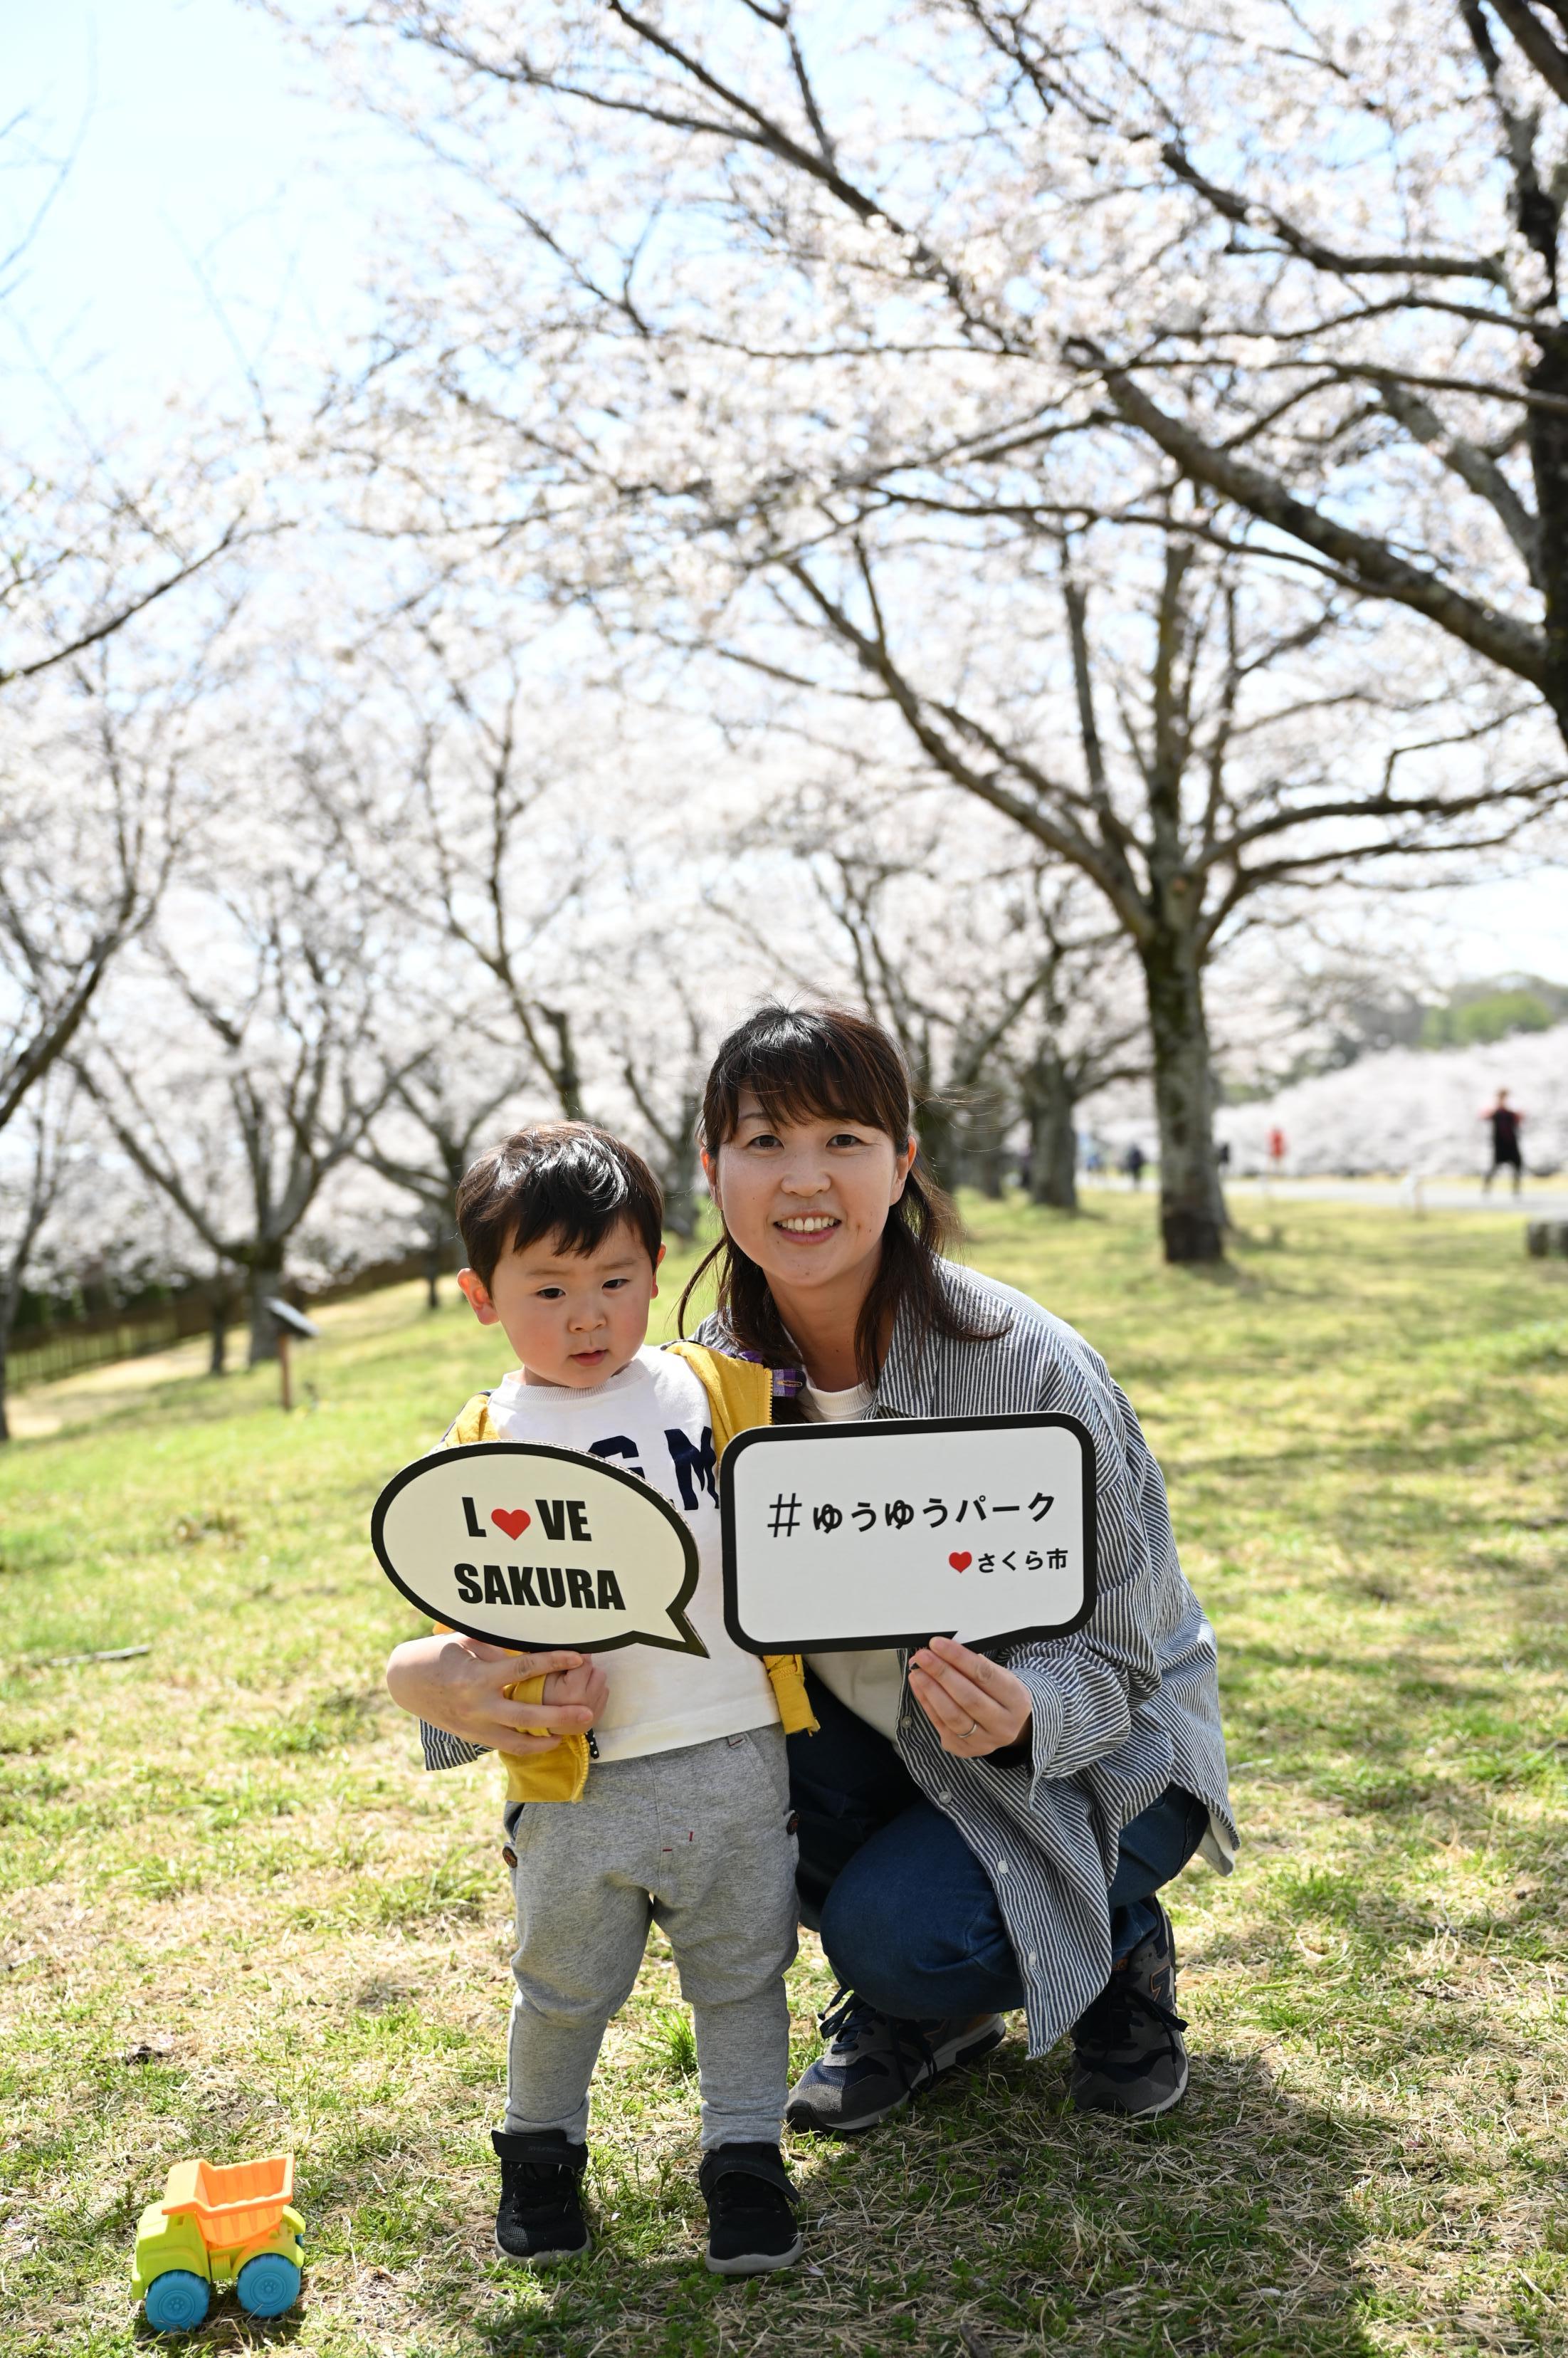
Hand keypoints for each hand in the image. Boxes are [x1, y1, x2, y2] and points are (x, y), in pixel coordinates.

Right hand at [386, 1632, 606, 1753]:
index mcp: (478, 1676)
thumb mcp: (466, 1642)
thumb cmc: (438, 1654)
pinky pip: (505, 1745)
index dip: (553, 1662)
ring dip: (547, 1738)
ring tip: (572, 1732)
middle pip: (527, 1716)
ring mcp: (475, 1725)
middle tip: (588, 1712)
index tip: (578, 1657)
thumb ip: (498, 1648)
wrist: (405, 1681)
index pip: (524, 1669)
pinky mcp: (472, 1737)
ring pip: (518, 1740)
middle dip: (560, 1715)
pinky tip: (547, 1740)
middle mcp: (478, 1705)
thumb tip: (532, 1647)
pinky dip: (528, 1746)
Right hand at [537, 1658, 607, 1724]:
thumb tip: (582, 1650)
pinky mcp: (594, 1722)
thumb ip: (563, 1659)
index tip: (568, 1665)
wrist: (534, 1720)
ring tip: (576, 1688)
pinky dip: (595, 1695)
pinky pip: (603, 1699)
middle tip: (572, 1677)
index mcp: (572, 1692)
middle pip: (599, 1674)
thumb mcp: (545, 1672)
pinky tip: (580, 1698)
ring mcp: (591, 1716)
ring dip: (592, 1683)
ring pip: (603, 1685)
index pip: (586, 1662)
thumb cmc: (537, 1692)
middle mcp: (585, 1706)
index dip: (577, 1660)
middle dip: (587, 1672)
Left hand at [908, 1634, 1031, 1758]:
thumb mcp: (999, 1676)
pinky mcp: (964, 1750)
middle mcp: (1004, 1725)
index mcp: (1017, 1701)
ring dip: (930, 1690)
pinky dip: (926, 1702)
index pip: (985, 1676)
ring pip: (952, 1715)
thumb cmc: (1000, 1694)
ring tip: (918, 1671)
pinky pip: (940, 1724)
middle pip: (968, 1698)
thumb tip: (941, 1652)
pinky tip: (919, 1685)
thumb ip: (975, 1666)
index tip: (938, 1644)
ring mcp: (984, 1742)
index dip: (959, 1658)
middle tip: (923, 1656)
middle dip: (941, 1673)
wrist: (1007, 1725)